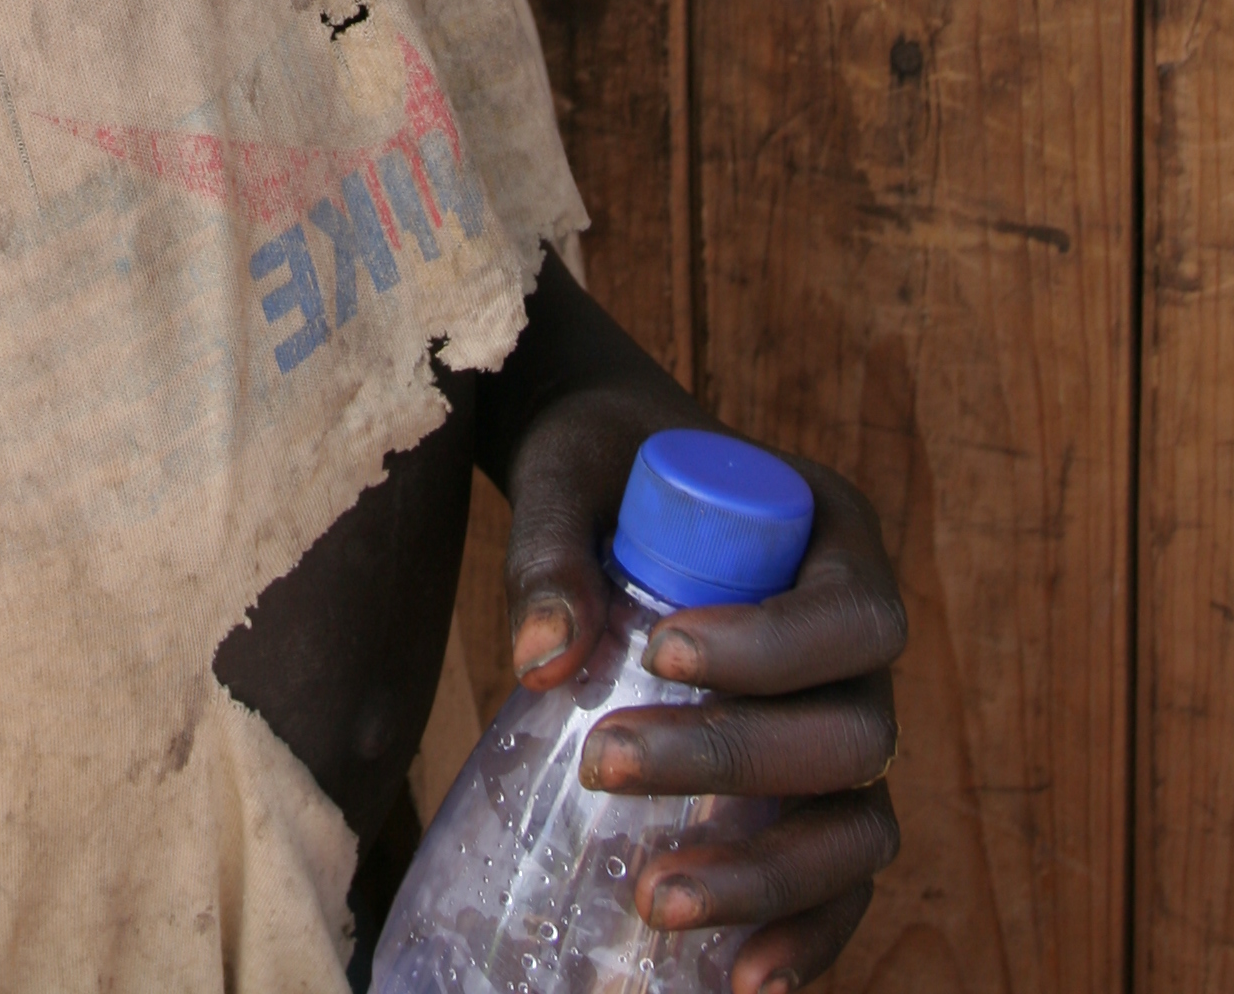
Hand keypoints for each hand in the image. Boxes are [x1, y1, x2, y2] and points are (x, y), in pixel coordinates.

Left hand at [481, 263, 904, 991]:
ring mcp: (846, 727)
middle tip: (606, 762)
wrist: (610, 477)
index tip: (661, 647)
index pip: (849, 616)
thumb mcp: (568, 471)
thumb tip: (541, 659)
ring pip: (858, 826)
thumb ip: (551, 547)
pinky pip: (838, 880)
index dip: (774, 650)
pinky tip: (738, 978)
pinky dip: (802, 935)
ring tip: (656, 899)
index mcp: (837, 540)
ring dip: (769, 876)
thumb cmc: (599, 462)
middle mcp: (862, 645)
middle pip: (853, 734)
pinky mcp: (811, 798)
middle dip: (734, 761)